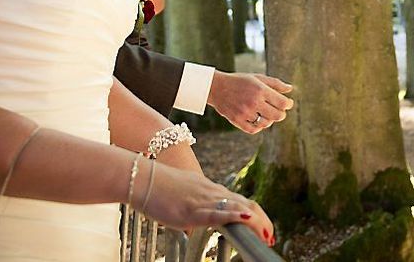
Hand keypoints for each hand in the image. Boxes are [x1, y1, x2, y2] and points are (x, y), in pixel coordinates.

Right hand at [137, 161, 274, 246]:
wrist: (142, 177)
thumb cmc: (160, 187)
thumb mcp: (185, 196)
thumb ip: (195, 207)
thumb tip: (196, 222)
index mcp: (212, 191)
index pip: (241, 201)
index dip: (257, 215)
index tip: (265, 229)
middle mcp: (212, 193)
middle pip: (245, 204)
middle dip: (262, 221)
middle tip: (271, 237)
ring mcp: (203, 200)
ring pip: (236, 208)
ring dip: (255, 221)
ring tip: (267, 234)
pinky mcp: (191, 209)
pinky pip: (216, 212)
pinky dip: (233, 215)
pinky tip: (245, 217)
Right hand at [209, 72, 294, 133]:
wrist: (217, 87)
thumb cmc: (240, 81)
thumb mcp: (258, 78)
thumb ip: (275, 83)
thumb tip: (291, 89)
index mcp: (260, 90)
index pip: (282, 103)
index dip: (288, 104)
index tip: (288, 103)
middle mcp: (254, 101)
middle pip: (277, 116)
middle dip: (281, 114)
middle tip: (279, 111)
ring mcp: (245, 112)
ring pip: (266, 123)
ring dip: (269, 120)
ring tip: (266, 114)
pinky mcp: (237, 120)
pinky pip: (254, 129)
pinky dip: (258, 127)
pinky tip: (258, 120)